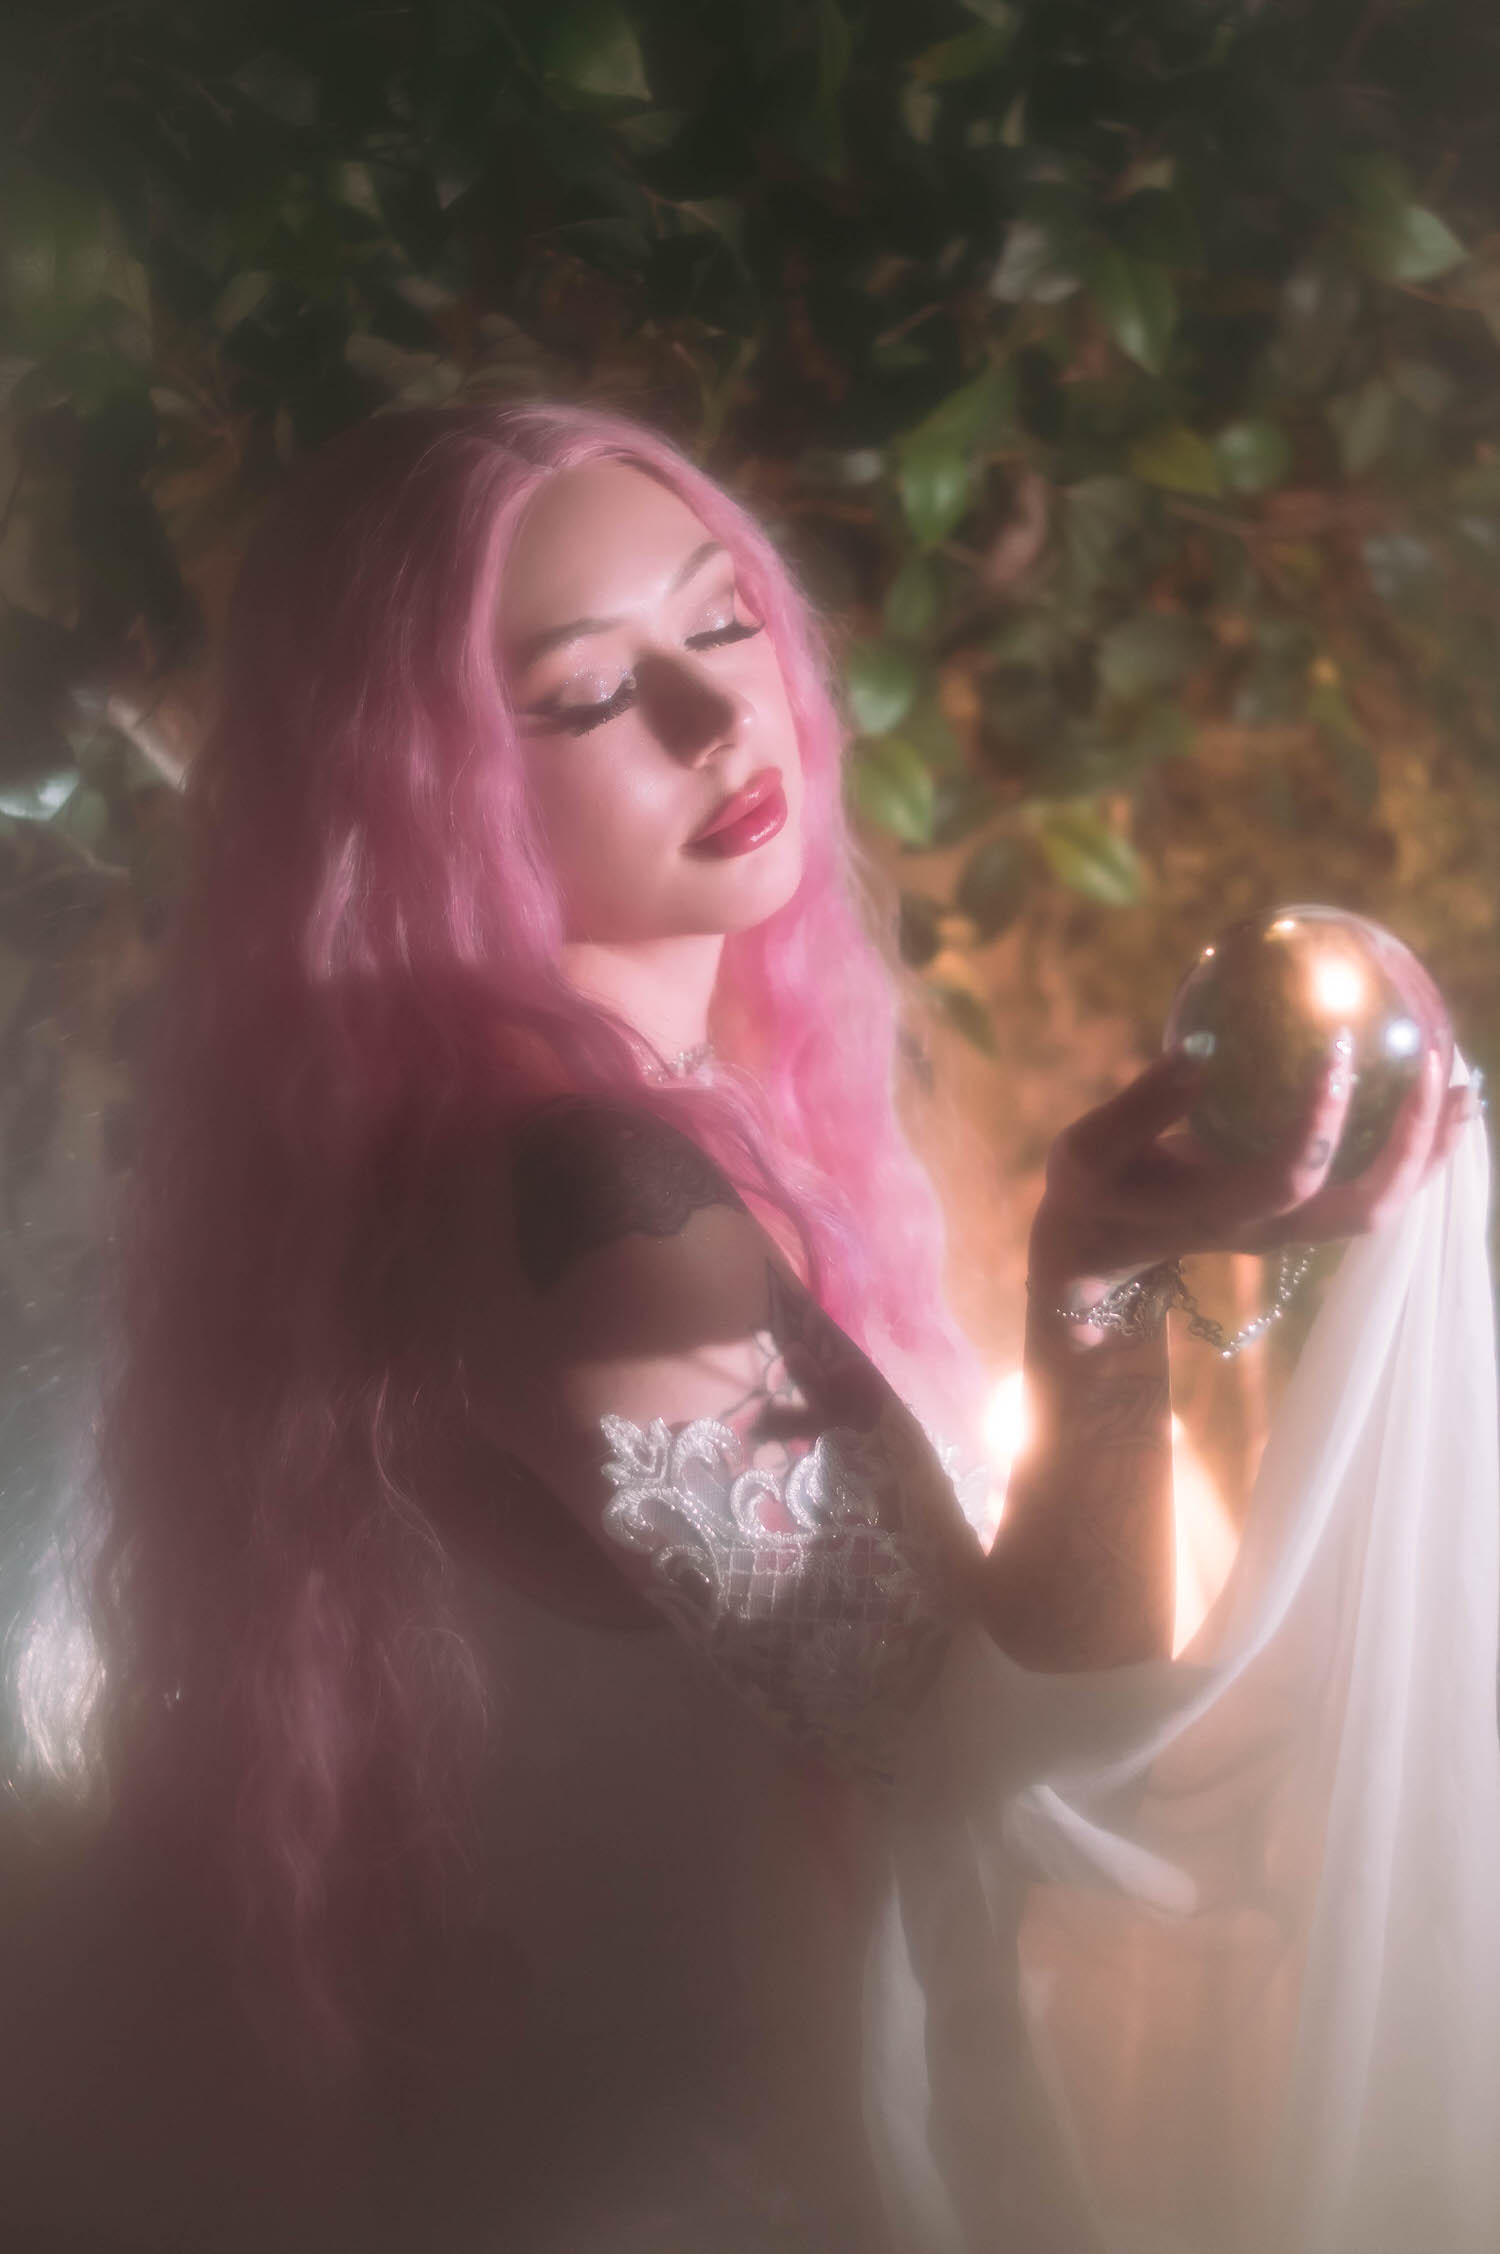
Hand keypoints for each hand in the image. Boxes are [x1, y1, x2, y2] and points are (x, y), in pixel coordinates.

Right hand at [1030, 1033, 1477, 1313]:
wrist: (1100, 1250)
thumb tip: (1201, 1048)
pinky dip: (1409, 1149)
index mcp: (1219, 1214)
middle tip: (1438, 1068)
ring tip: (1463, 1086)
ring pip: (1383, 1208)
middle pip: (1367, 1210)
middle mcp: (1269, 1233)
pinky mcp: (1299, 1217)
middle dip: (1413, 1146)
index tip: (1336, 1048)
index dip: (1322, 1121)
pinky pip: (1371, 1189)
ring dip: (1429, 1152)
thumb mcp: (1087, 1150)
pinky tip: (1424, 1096)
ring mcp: (1291, 1232)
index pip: (1290, 1178)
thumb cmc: (1092, 1193)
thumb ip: (1140, 1106)